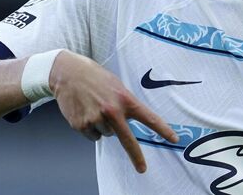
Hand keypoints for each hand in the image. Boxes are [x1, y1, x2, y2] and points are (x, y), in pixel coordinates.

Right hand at [49, 51, 177, 172]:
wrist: (68, 73)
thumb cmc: (96, 78)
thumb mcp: (117, 86)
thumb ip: (125, 103)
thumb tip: (130, 121)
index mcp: (125, 99)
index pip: (148, 117)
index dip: (163, 129)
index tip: (174, 139)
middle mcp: (112, 110)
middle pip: (127, 139)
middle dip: (136, 156)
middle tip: (142, 169)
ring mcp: (96, 119)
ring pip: (107, 134)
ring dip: (104, 126)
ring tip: (95, 107)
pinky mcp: (81, 125)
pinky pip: (93, 136)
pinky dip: (91, 128)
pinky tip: (86, 112)